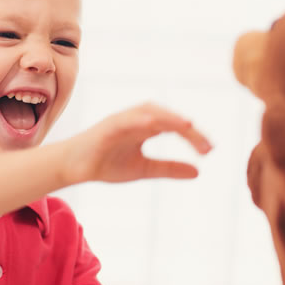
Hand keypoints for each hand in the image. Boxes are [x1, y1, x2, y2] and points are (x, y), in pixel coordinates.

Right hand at [64, 103, 211, 184]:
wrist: (74, 168)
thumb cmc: (107, 164)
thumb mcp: (144, 169)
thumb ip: (169, 168)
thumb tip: (198, 172)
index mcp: (147, 127)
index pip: (176, 128)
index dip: (194, 138)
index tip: (209, 151)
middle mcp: (137, 119)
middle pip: (168, 118)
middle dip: (188, 130)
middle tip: (206, 147)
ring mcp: (122, 121)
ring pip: (150, 113)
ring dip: (170, 117)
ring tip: (188, 126)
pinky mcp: (107, 127)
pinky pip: (125, 120)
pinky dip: (140, 119)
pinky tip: (154, 124)